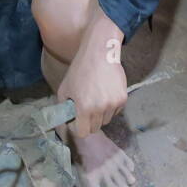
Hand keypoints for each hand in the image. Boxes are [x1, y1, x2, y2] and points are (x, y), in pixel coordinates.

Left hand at [56, 17, 127, 137]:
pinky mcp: (123, 99)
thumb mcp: (64, 89)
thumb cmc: (80, 70)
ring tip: (96, 99)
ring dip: (100, 115)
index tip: (76, 120)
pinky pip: (115, 112)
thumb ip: (64, 108)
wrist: (100, 53)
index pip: (82, 132)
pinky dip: (110, 108)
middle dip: (88, 122)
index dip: (77, 128)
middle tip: (85, 109)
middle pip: (95, 128)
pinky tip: (105, 94)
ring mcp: (113, 104)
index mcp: (84, 108)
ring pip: (106, 120)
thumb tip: (65, 121)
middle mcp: (100, 109)